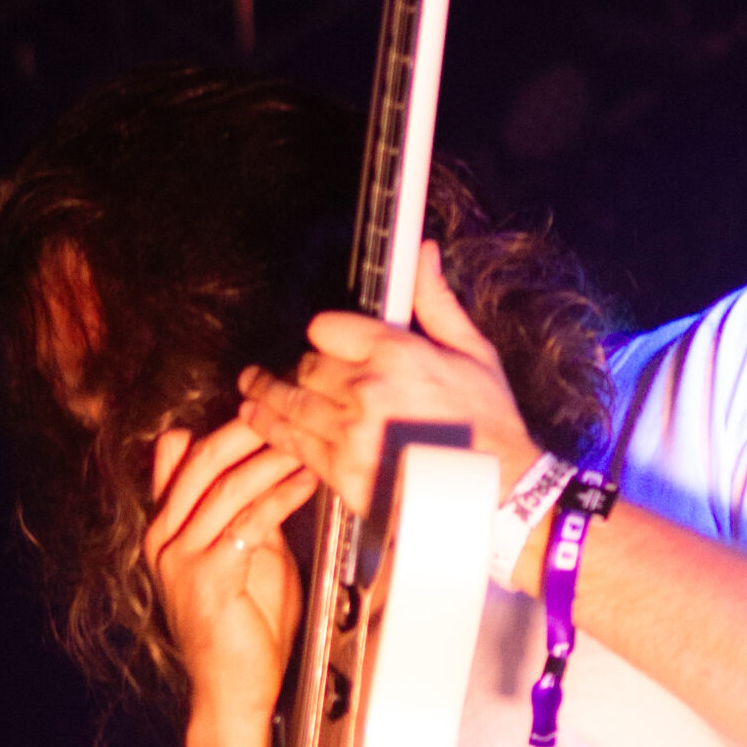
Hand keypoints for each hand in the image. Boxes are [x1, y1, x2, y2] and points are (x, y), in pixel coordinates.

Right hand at [143, 419, 315, 712]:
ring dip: (272, 457)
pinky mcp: (206, 578)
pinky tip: (306, 480)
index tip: (263, 402)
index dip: (222, 425)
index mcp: (167, 527)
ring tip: (308, 439)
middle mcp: (164, 537)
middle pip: (201, 461)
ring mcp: (180, 557)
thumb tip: (268, 465)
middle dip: (247, 428)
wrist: (231, 690)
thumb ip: (246, 512)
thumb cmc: (245, 625)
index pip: (184, 457)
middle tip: (287, 407)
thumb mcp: (246, 554)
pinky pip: (247, 522)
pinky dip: (281, 495)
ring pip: (226, 486)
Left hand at [237, 240, 539, 521]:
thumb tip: (422, 254)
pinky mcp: (342, 471)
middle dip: (299, 370)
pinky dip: (271, 429)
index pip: (326, 328)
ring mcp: (350, 432)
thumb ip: (436, 302)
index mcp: (396, 352)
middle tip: (281, 371)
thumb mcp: (474, 352)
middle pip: (306, 367)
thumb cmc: (489, 422)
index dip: (325, 335)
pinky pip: (293, 443)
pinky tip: (257, 420)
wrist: (497, 492)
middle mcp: (366, 388)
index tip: (326, 343)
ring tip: (249, 389)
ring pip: (289, 403)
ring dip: (265, 394)